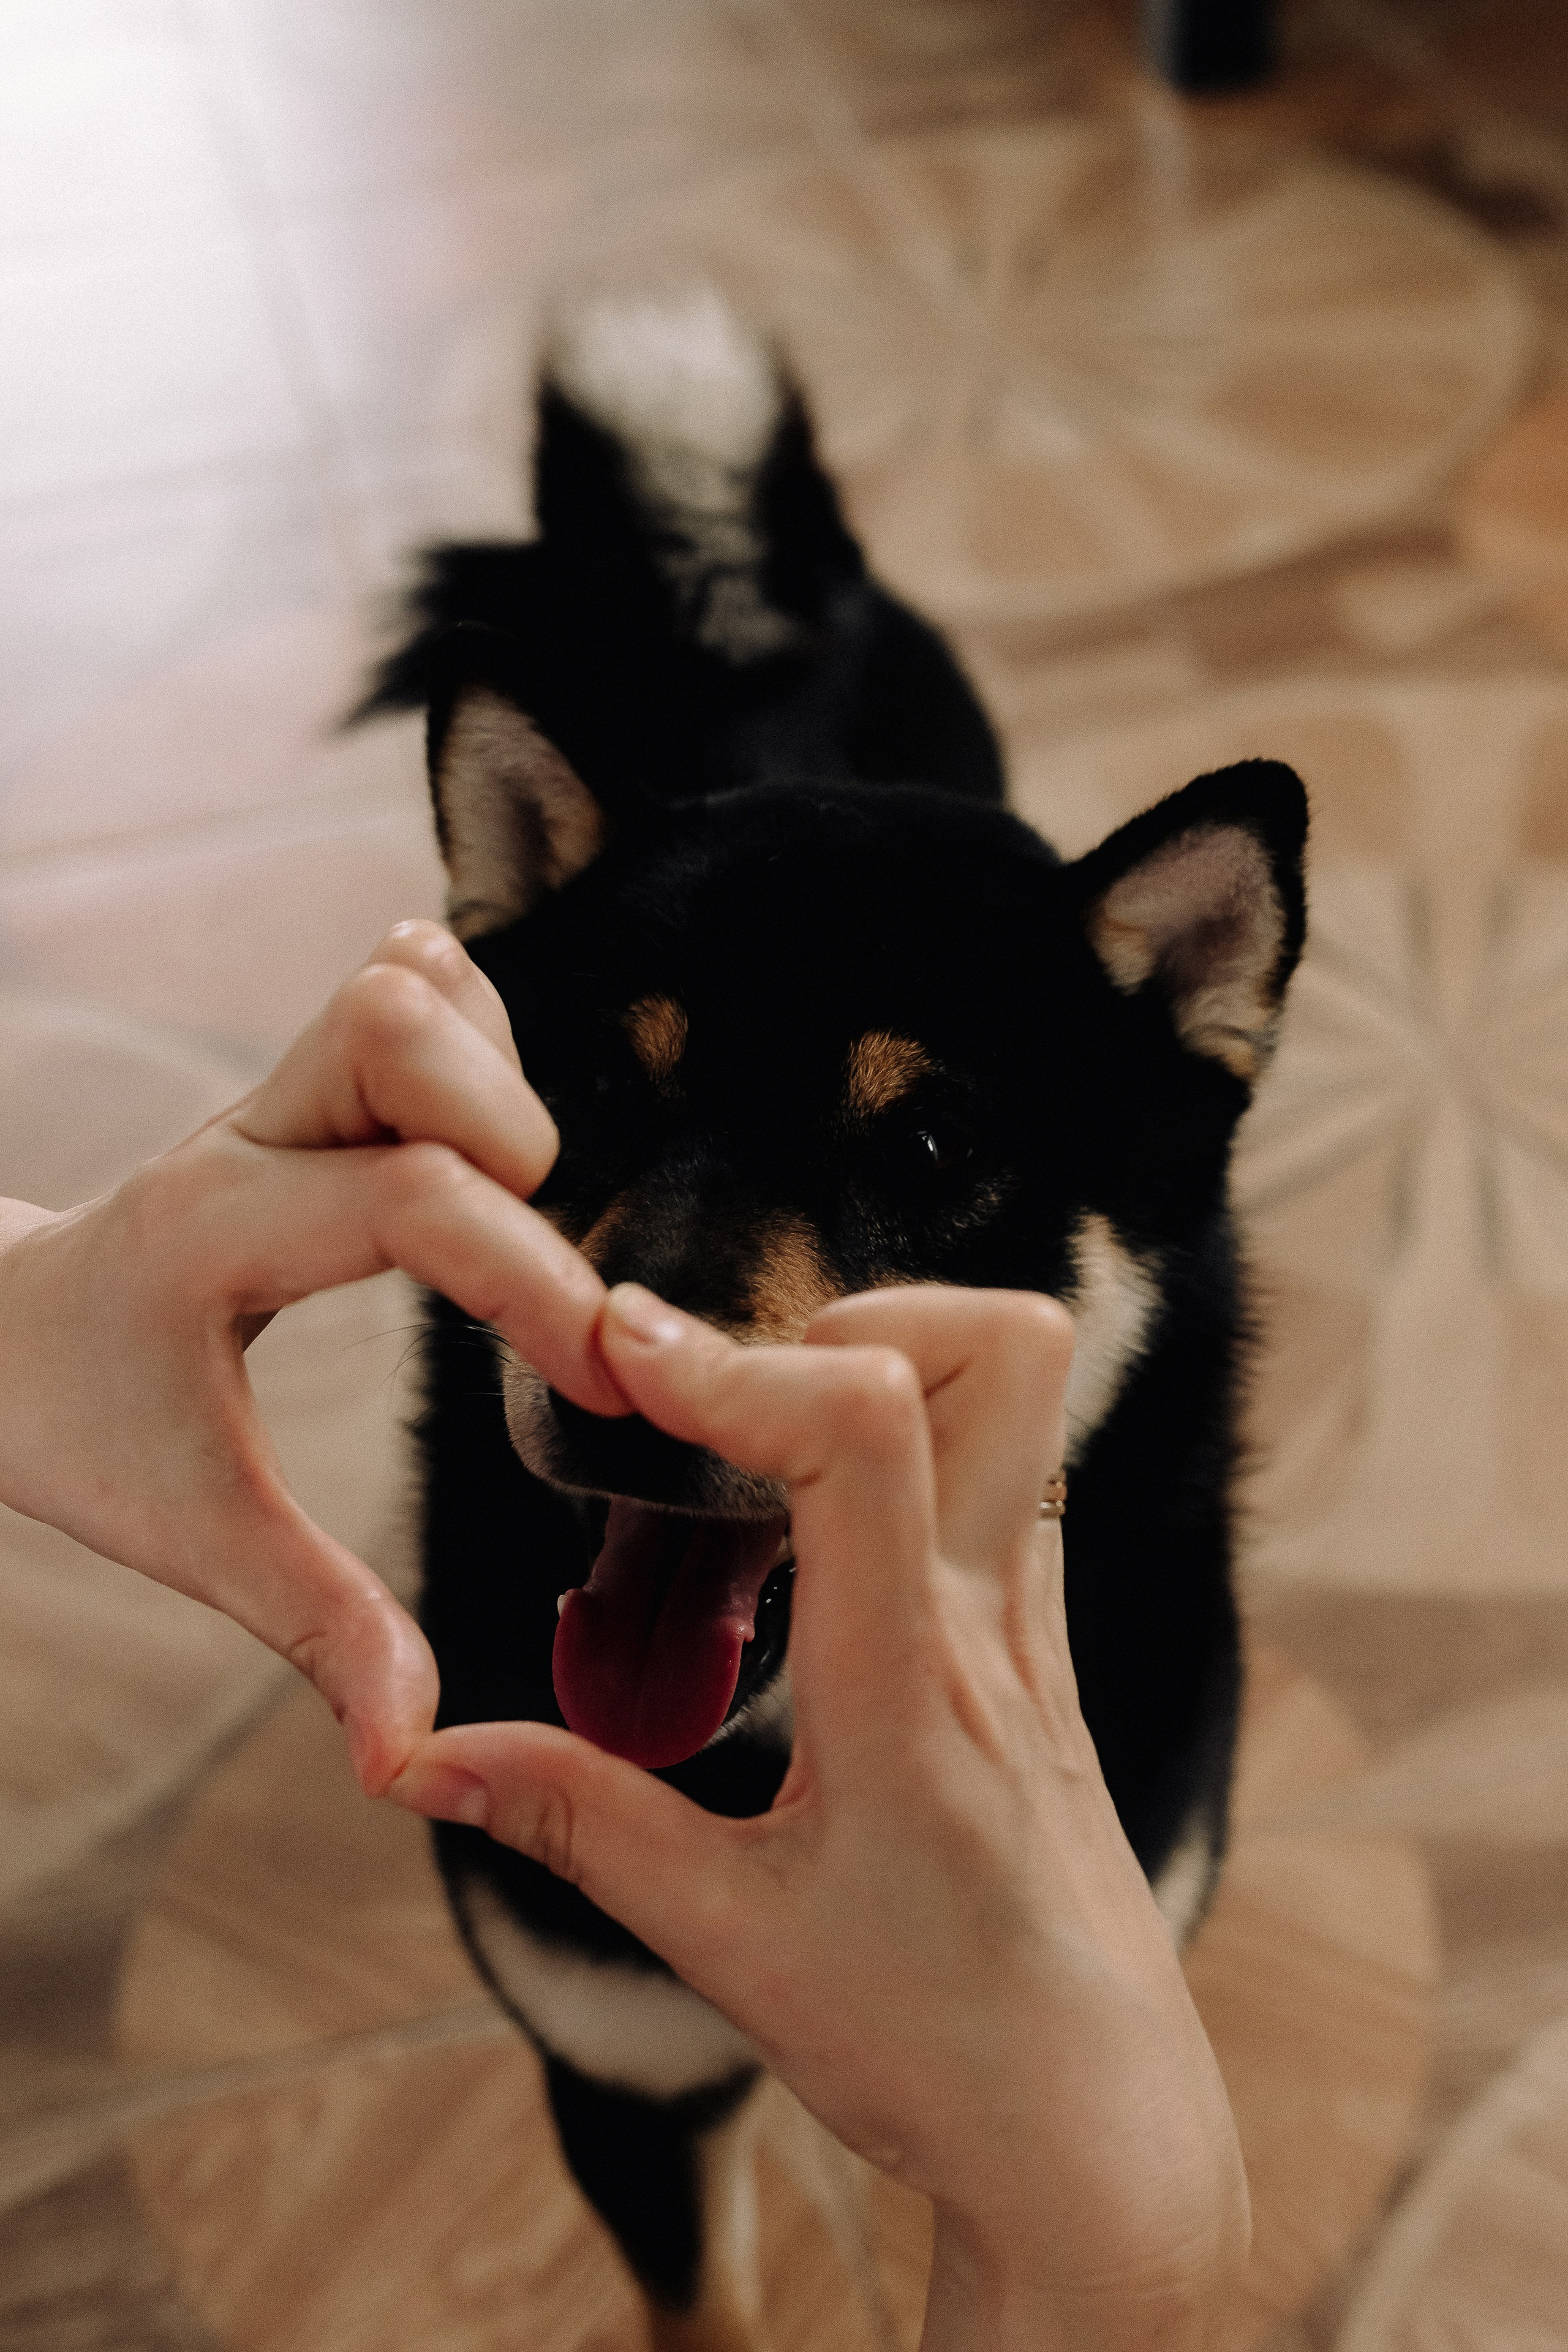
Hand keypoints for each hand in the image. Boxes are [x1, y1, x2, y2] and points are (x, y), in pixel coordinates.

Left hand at [0, 921, 626, 1796]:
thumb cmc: (86, 1423)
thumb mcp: (192, 1534)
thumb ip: (316, 1628)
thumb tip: (408, 1754)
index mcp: (220, 1233)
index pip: (412, 1202)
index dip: (533, 1281)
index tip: (602, 1381)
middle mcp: (247, 1133)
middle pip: (393, 1024)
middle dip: (502, 1127)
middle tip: (529, 1247)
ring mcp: (271, 1087)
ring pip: (399, 986)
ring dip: (486, 1068)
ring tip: (507, 1184)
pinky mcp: (299, 1072)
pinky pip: (403, 984)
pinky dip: (467, 1027)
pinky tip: (477, 1113)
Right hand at [391, 1283, 1247, 2351]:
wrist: (1102, 2139)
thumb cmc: (932, 2051)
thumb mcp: (725, 1941)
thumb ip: (575, 1821)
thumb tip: (417, 1758)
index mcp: (909, 1686)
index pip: (862, 1431)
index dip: (733, 1358)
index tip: (622, 1352)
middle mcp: (995, 1628)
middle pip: (997, 1353)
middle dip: (848, 1314)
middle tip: (724, 1398)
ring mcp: (1035, 1633)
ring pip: (1019, 1402)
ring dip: (888, 1366)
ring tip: (757, 1452)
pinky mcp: (1042, 1654)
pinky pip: (1003, 1484)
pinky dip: (905, 1451)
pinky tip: (807, 1540)